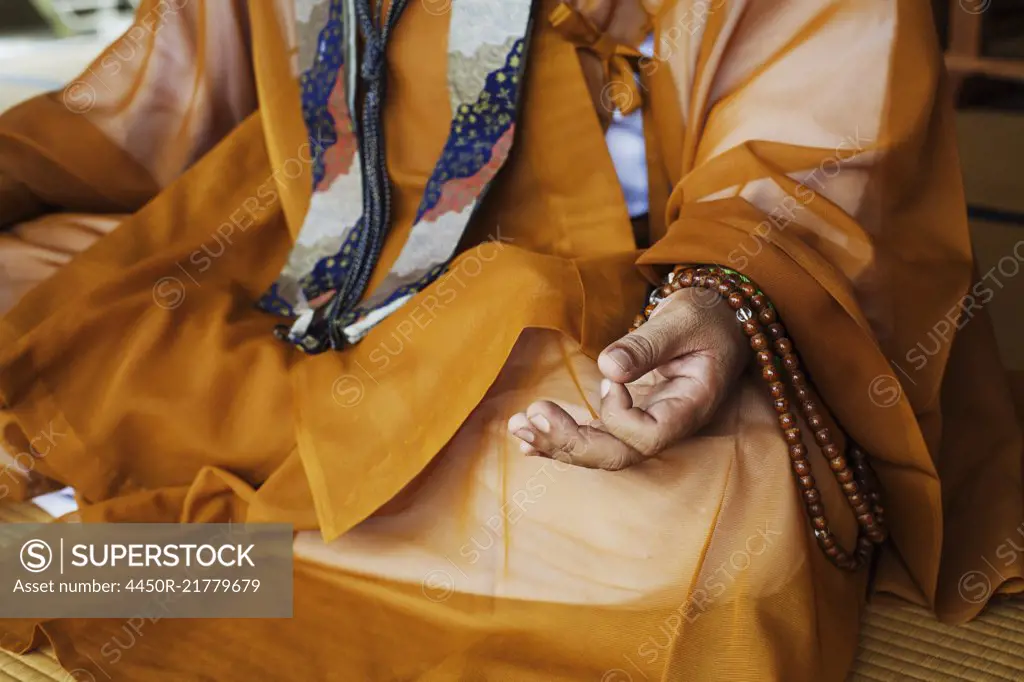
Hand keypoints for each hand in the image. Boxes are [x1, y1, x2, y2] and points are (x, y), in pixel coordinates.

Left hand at [507, 287, 748, 469]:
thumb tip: (608, 367)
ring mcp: (647, 423)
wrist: (718, 317)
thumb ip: (648, 344)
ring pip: (600, 451)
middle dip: (572, 442)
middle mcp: (668, 424)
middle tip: (533, 416)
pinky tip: (527, 438)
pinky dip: (559, 437)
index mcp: (690, 406)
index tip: (610, 377)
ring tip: (518, 426)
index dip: (619, 415)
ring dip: (556, 442)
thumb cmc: (707, 315)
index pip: (648, 435)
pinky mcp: (628, 414)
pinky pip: (594, 436)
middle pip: (618, 455)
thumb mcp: (682, 320)